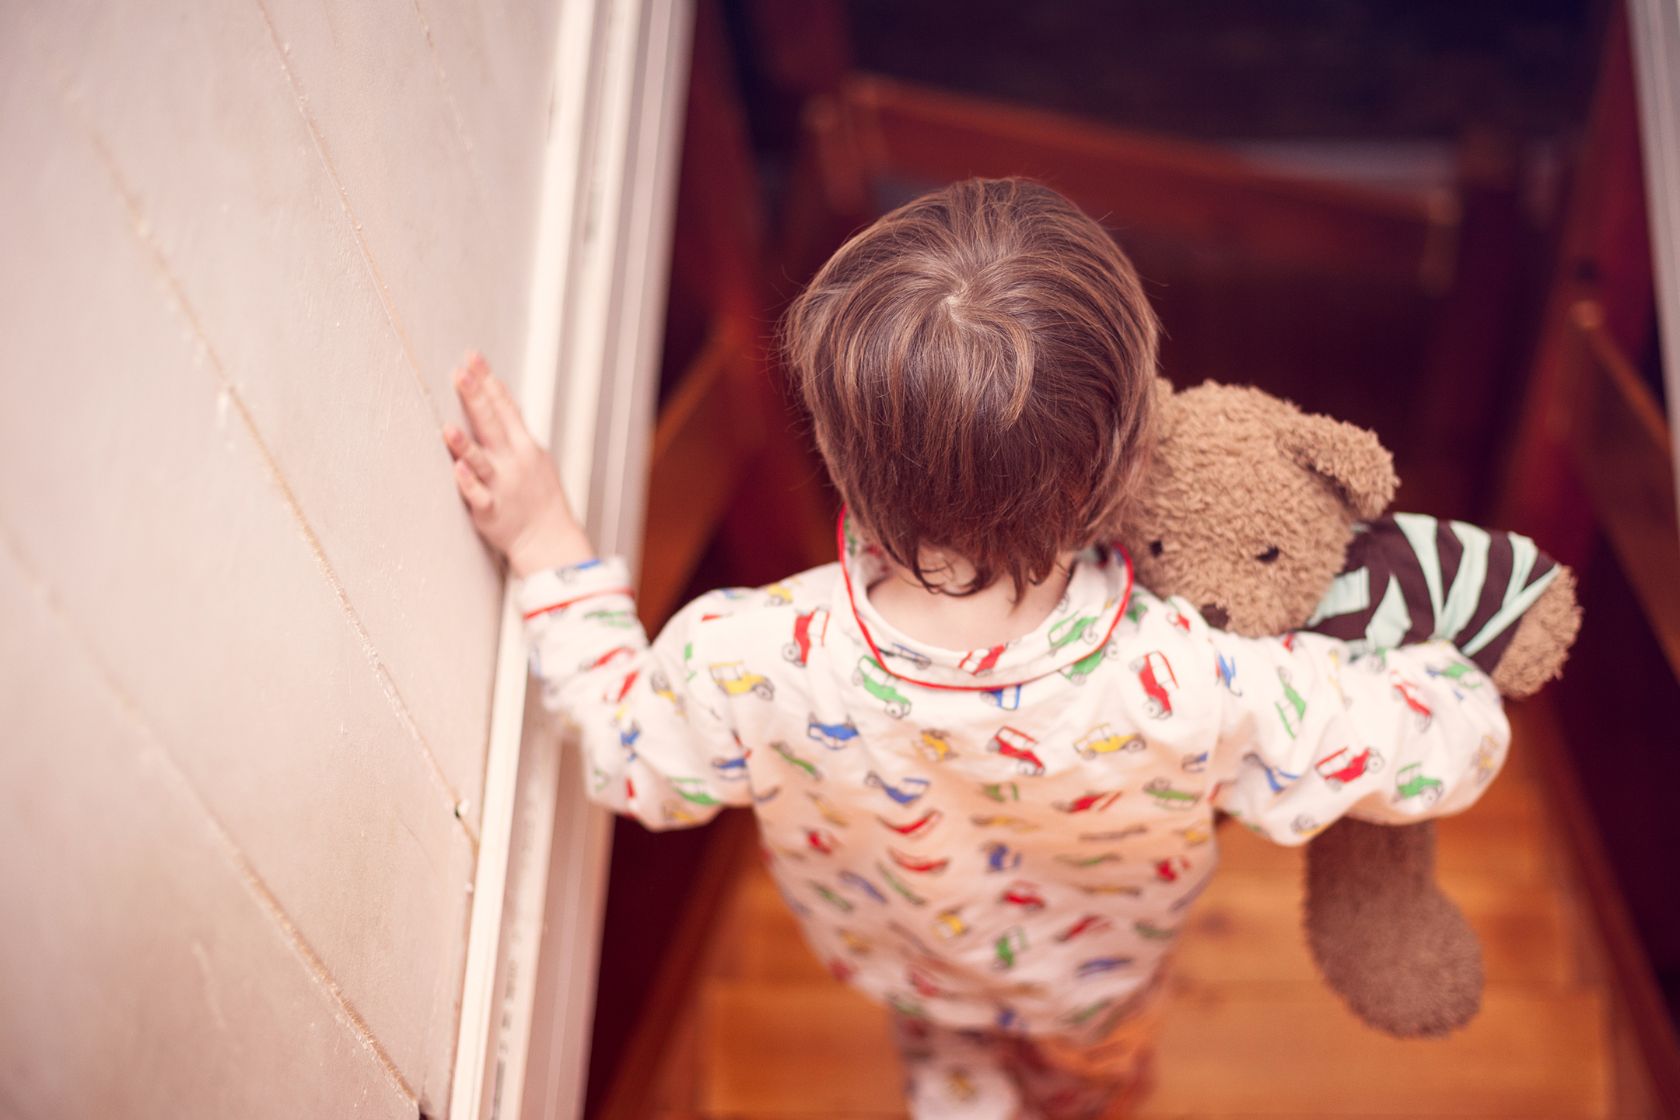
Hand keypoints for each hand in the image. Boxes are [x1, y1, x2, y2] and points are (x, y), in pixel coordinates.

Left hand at [443, 353, 595, 576]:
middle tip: (460, 374)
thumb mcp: (534, 454)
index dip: (488, 382)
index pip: (505, 406)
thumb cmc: (537, 494)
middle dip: (476, 398)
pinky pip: (479, 496)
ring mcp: (502, 487)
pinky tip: (456, 471)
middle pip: (492, 425)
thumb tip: (496, 392)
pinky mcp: (491, 512)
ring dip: (464, 445)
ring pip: (481, 462)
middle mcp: (513, 461)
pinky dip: (468, 484)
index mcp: (524, 445)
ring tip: (448, 427)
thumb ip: (513, 426)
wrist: (548, 538)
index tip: (472, 357)